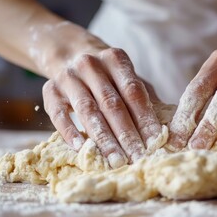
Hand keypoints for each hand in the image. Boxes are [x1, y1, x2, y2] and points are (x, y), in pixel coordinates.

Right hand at [32, 23, 161, 166]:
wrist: (69, 55)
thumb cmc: (108, 76)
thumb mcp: (126, 79)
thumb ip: (145, 98)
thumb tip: (166, 128)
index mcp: (115, 58)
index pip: (133, 92)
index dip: (145, 118)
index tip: (155, 142)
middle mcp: (90, 64)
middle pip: (111, 103)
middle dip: (126, 134)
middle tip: (138, 158)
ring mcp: (68, 76)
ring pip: (87, 111)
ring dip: (104, 138)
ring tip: (116, 160)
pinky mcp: (50, 89)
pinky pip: (59, 114)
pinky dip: (70, 132)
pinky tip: (83, 148)